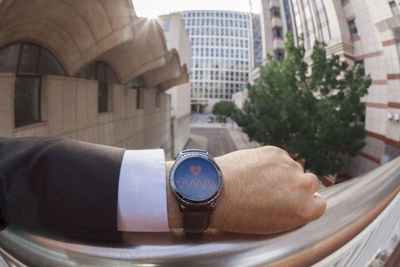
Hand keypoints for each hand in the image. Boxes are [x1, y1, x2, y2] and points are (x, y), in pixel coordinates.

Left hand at [166, 146, 326, 233]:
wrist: (215, 191)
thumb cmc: (239, 214)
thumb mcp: (274, 224)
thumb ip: (294, 212)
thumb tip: (300, 201)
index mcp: (306, 208)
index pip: (319, 203)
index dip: (305, 202)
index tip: (293, 201)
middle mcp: (303, 185)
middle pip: (309, 183)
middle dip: (295, 186)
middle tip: (274, 190)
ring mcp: (289, 166)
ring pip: (293, 167)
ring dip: (282, 172)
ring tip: (259, 180)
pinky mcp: (275, 151)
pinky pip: (279, 157)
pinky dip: (270, 162)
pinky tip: (254, 170)